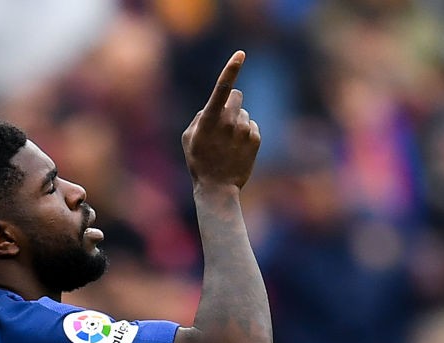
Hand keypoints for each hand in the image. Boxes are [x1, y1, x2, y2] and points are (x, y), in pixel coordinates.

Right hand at [181, 51, 260, 189]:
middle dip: (231, 103)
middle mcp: (229, 122)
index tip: (241, 54)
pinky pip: (251, 126)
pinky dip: (245, 134)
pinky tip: (237, 149)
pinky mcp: (255, 138)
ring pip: (243, 113)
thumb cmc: (198, 162)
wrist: (218, 188)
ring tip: (227, 144)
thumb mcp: (188, 138)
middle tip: (223, 121)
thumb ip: (199, 116)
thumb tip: (213, 106)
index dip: (231, 69)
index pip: (222, 89)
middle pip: (237, 96)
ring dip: (237, 122)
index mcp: (210, 119)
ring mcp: (244, 130)